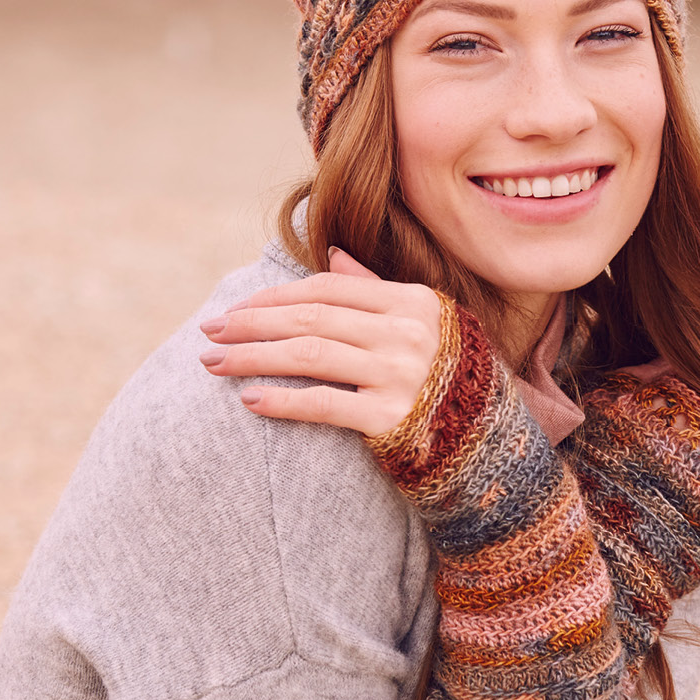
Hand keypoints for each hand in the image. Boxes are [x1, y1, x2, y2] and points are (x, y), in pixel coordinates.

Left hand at [198, 248, 442, 437]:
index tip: (236, 309)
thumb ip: (376, 289)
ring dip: (252, 357)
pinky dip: (282, 401)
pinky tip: (249, 399)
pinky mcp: (391, 419)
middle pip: (311, 317)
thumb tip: (332, 256)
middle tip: (209, 331)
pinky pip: (323, 404)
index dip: (276, 295)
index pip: (329, 288)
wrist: (490, 444)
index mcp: (413, 302)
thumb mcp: (424, 323)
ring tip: (213, 362)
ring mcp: (400, 375)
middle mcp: (407, 334)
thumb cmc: (450, 378)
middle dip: (251, 323)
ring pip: (308, 355)